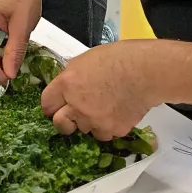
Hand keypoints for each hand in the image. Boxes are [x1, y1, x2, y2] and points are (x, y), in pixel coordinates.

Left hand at [40, 40, 163, 140]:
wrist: (145, 71)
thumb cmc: (116, 58)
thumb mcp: (83, 61)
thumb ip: (70, 78)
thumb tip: (66, 89)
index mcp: (67, 84)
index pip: (47, 104)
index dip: (51, 106)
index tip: (55, 107)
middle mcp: (77, 105)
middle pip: (60, 123)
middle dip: (65, 121)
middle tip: (73, 117)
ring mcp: (95, 120)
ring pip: (85, 130)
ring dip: (90, 123)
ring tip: (104, 107)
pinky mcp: (113, 129)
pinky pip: (105, 134)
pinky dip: (108, 127)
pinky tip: (116, 112)